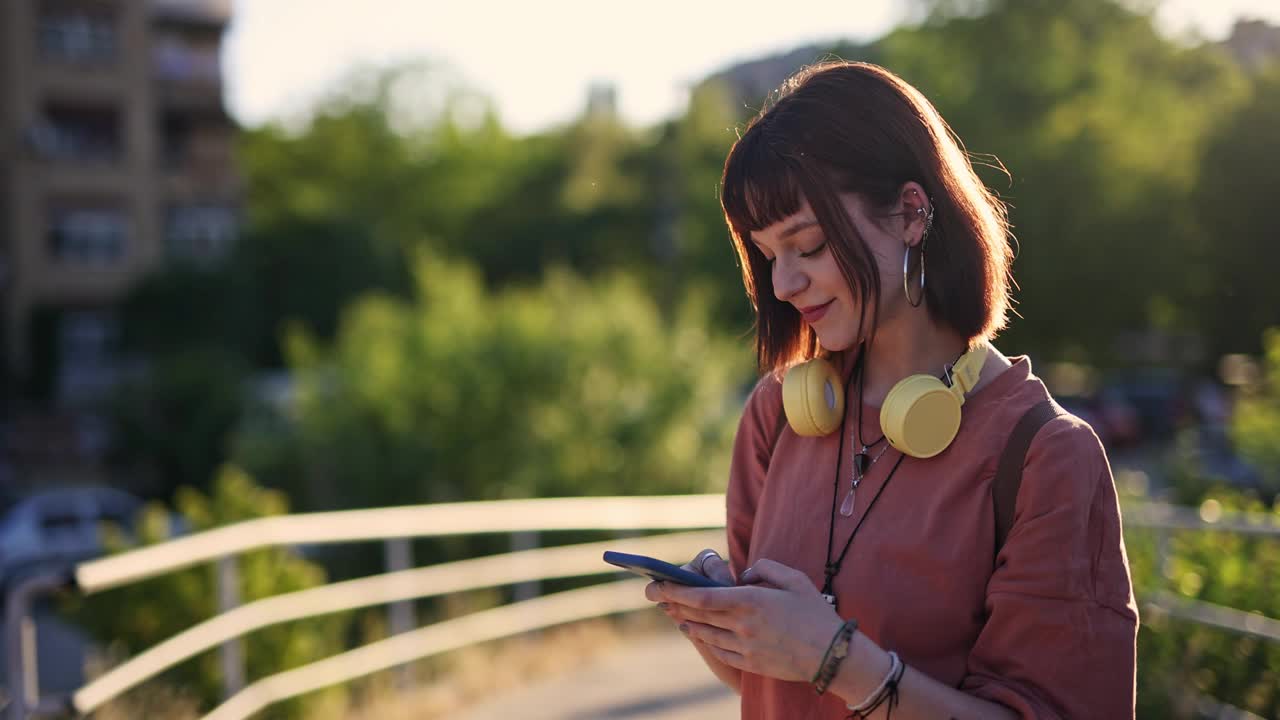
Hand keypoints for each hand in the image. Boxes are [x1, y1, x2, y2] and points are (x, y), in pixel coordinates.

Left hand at [646, 558, 843, 682]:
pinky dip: (707, 641)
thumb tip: (744, 574)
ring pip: (706, 634)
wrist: (832, 655)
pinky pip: (720, 651)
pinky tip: (701, 634)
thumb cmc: (815, 613)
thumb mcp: (794, 579)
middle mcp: (743, 624)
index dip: (679, 591)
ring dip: (689, 624)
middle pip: (699, 615)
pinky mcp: (750, 663)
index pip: (704, 596)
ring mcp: (745, 647)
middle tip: (660, 597)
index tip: (662, 585)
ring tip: (677, 615)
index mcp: (752, 600)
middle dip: (676, 605)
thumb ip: (765, 569)